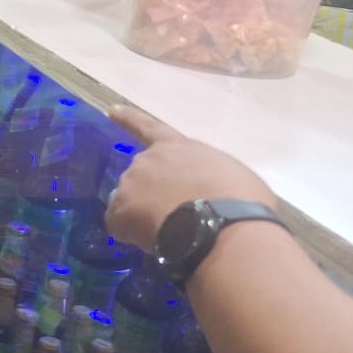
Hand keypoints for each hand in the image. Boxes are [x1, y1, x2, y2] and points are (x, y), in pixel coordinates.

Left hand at [105, 106, 279, 251]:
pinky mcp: (119, 211)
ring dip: (143, 212)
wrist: (223, 225)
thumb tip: (204, 191)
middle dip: (153, 191)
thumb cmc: (240, 200)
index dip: (131, 120)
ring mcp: (130, 184)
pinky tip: (154, 241)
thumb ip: (206, 174)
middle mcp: (149, 159)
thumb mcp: (229, 175)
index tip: (112, 111)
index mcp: (178, 147)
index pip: (150, 128)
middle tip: (177, 214)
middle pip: (143, 174)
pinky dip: (132, 233)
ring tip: (171, 231)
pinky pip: (120, 224)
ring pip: (130, 200)